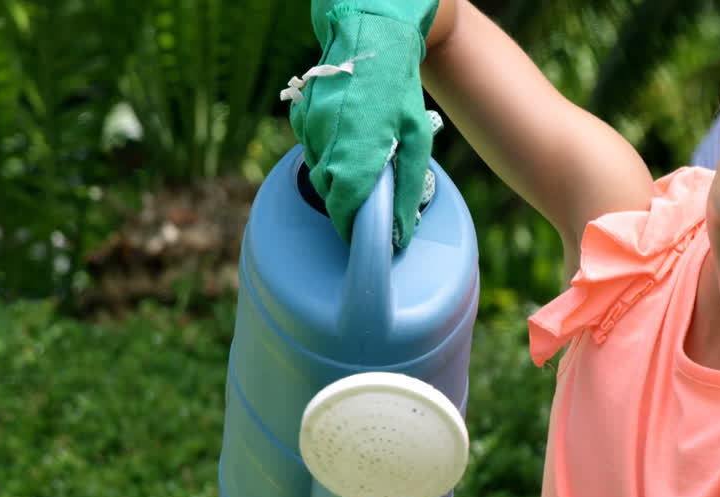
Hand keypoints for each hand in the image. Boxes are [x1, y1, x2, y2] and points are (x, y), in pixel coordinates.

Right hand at [290, 0, 440, 246]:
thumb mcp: (417, 138)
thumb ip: (408, 188)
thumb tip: (402, 233)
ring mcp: (310, 128)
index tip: (357, 237)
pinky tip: (345, 135)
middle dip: (343, 201)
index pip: (342, 208)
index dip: (349, 228)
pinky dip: (324, 150)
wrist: (371, 36)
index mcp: (355, 156)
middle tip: (365, 201)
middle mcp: (326, 145)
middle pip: (327, 193)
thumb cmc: (399, 90)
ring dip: (334, 174)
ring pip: (316, 169)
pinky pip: (309, 146)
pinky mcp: (302, 114)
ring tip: (360, 157)